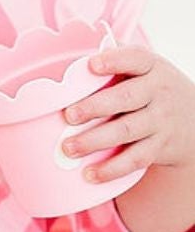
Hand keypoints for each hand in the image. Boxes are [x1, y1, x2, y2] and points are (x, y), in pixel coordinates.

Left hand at [63, 45, 194, 184]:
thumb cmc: (154, 89)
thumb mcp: (146, 70)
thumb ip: (118, 63)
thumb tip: (76, 65)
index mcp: (152, 67)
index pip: (136, 58)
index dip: (114, 61)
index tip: (91, 65)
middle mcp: (159, 92)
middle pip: (126, 98)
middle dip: (94, 107)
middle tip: (68, 115)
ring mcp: (162, 121)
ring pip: (126, 131)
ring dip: (95, 141)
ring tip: (68, 147)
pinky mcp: (161, 147)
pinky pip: (135, 159)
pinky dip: (112, 168)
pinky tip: (90, 173)